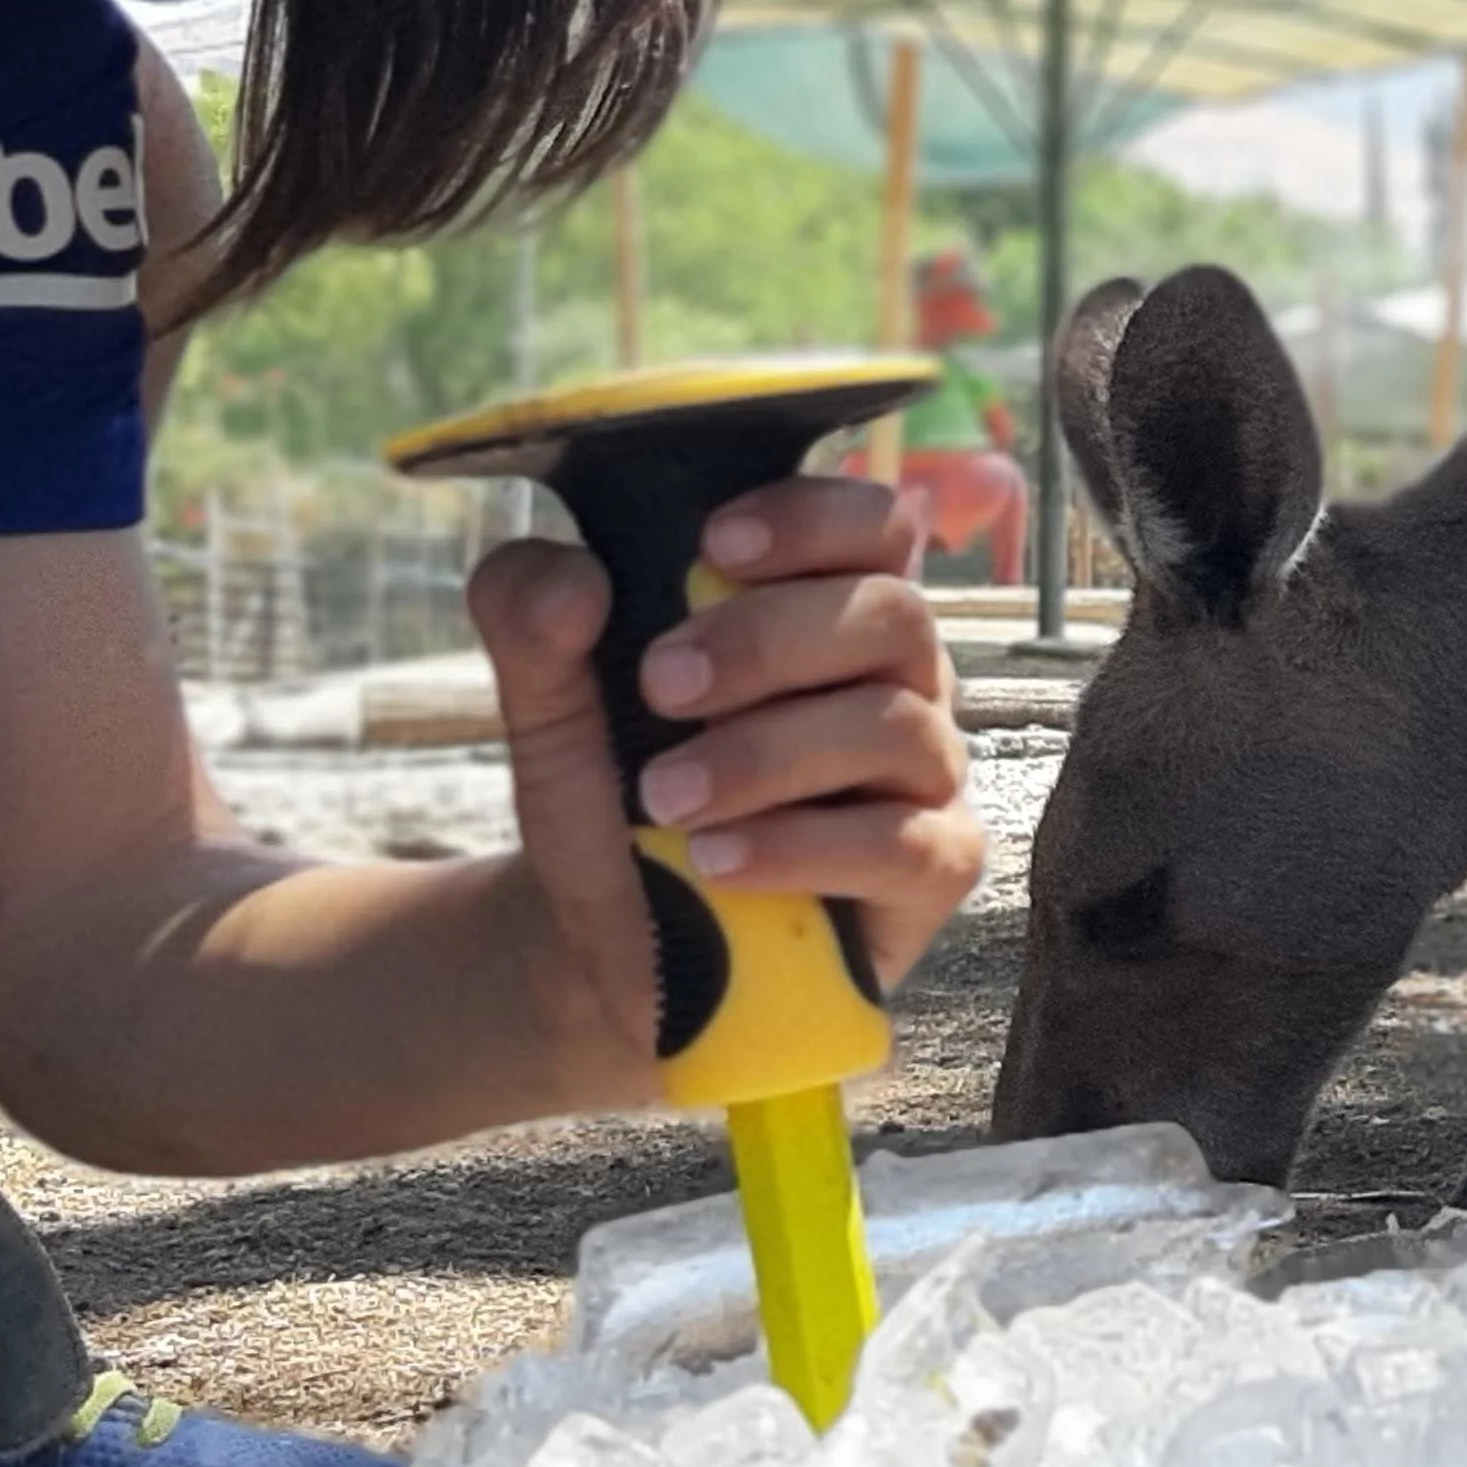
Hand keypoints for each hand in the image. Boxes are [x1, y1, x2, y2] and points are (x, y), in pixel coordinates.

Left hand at [473, 474, 982, 1070]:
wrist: (602, 949)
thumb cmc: (610, 801)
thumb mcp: (547, 706)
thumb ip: (531, 622)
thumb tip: (571, 578)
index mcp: (825, 612)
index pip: (873, 525)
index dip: (815, 517)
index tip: (714, 546)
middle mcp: (897, 680)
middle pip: (892, 613)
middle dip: (769, 639)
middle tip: (659, 686)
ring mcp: (926, 775)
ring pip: (893, 726)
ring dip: (767, 753)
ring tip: (664, 798)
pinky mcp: (935, 870)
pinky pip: (905, 842)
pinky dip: (802, 846)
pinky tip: (717, 861)